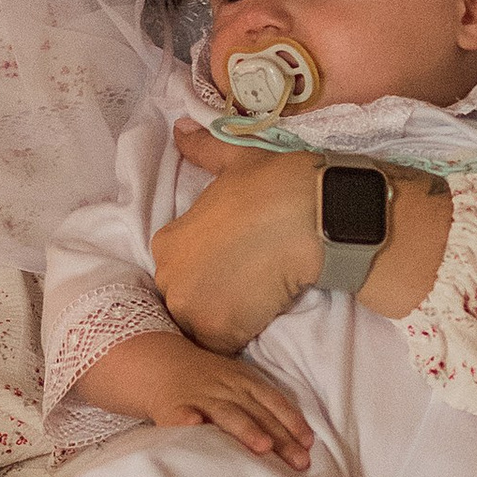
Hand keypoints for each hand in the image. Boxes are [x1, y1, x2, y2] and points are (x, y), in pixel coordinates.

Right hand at [85, 328, 311, 469]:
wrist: (157, 363)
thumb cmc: (206, 380)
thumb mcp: (235, 381)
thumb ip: (261, 404)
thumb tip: (298, 438)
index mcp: (243, 381)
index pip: (274, 402)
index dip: (292, 421)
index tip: (309, 444)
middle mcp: (225, 388)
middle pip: (258, 413)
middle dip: (281, 438)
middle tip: (300, 463)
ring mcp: (199, 397)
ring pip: (226, 414)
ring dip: (245, 430)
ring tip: (263, 448)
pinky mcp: (172, 409)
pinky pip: (181, 417)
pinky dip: (188, 424)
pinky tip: (196, 430)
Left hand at [152, 134, 323, 351]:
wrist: (308, 217)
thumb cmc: (273, 185)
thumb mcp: (234, 161)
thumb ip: (202, 150)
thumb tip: (179, 128)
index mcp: (167, 242)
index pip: (178, 273)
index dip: (207, 275)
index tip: (233, 269)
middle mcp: (169, 278)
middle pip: (184, 305)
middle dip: (210, 303)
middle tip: (247, 289)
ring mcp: (190, 308)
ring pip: (201, 329)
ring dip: (224, 324)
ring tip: (255, 305)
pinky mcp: (217, 333)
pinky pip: (222, 348)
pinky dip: (240, 339)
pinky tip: (262, 318)